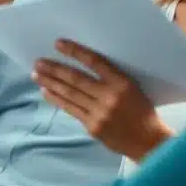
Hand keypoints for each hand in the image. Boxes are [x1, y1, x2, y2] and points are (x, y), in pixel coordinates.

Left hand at [32, 39, 172, 161]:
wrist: (149, 141)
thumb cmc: (141, 110)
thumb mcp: (132, 87)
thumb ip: (110, 77)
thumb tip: (80, 65)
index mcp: (122, 82)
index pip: (94, 61)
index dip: (75, 51)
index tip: (58, 44)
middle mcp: (109, 96)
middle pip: (75, 78)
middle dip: (54, 69)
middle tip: (38, 62)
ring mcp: (99, 113)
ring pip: (70, 94)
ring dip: (50, 83)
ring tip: (36, 75)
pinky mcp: (92, 127)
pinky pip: (71, 109)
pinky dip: (57, 100)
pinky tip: (47, 92)